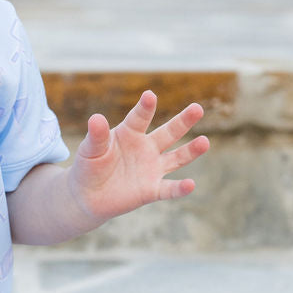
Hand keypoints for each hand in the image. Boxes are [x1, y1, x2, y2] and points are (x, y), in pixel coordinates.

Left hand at [68, 91, 208, 224]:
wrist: (88, 196)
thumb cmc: (89, 166)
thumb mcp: (90, 150)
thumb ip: (96, 136)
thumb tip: (96, 118)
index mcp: (130, 133)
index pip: (139, 118)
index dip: (145, 108)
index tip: (149, 96)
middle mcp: (146, 148)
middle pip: (168, 132)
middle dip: (183, 121)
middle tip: (197, 108)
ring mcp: (152, 168)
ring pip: (177, 158)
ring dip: (191, 151)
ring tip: (204, 142)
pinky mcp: (151, 190)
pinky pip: (169, 189)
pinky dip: (180, 188)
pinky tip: (190, 185)